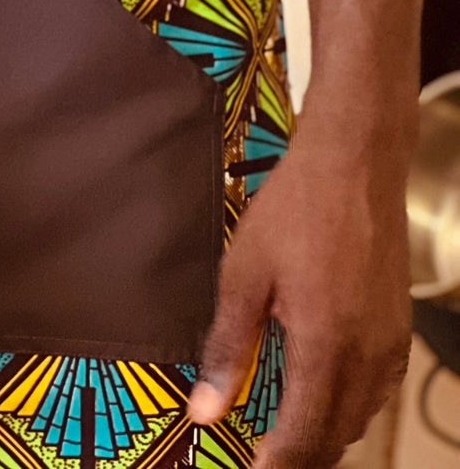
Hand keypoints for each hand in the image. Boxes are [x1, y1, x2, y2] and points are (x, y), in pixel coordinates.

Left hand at [188, 127, 411, 464]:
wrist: (353, 164)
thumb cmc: (293, 210)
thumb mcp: (244, 274)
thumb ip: (228, 347)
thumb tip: (205, 410)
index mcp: (327, 346)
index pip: (305, 435)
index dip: (279, 463)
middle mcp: (368, 355)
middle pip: (337, 434)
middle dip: (301, 453)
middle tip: (265, 454)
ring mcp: (390, 343)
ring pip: (361, 415)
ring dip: (326, 430)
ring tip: (286, 428)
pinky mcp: (399, 328)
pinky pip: (378, 389)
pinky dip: (350, 402)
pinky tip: (322, 388)